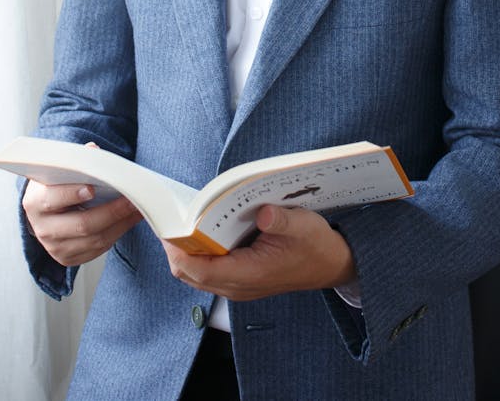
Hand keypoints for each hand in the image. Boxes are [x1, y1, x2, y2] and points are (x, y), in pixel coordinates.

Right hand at [22, 144, 141, 266]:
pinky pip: (99, 249)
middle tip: (132, 198)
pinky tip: (130, 219)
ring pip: (95, 239)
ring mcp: (56, 248)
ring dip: (121, 223)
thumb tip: (93, 150)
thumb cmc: (55, 186)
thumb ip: (75, 160)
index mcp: (35, 202)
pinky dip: (118, 232)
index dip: (72, 194)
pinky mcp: (69, 259)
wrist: (44, 213)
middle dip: (111, 211)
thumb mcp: (58, 171)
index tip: (92, 188)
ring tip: (138, 207)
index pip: (52, 199)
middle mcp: (43, 229)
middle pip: (82, 224)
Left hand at [162, 205, 355, 300]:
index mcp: (250, 274)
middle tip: (170, 217)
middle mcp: (238, 285)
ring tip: (181, 220)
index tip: (169, 227)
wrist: (330, 265)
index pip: (201, 269)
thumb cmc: (315, 246)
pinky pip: (206, 270)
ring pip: (194, 274)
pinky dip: (196, 252)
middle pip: (190, 274)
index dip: (179, 250)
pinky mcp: (238, 279)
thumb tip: (263, 213)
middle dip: (175, 248)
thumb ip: (282, 220)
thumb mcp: (303, 226)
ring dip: (184, 250)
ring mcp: (237, 285)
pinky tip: (200, 230)